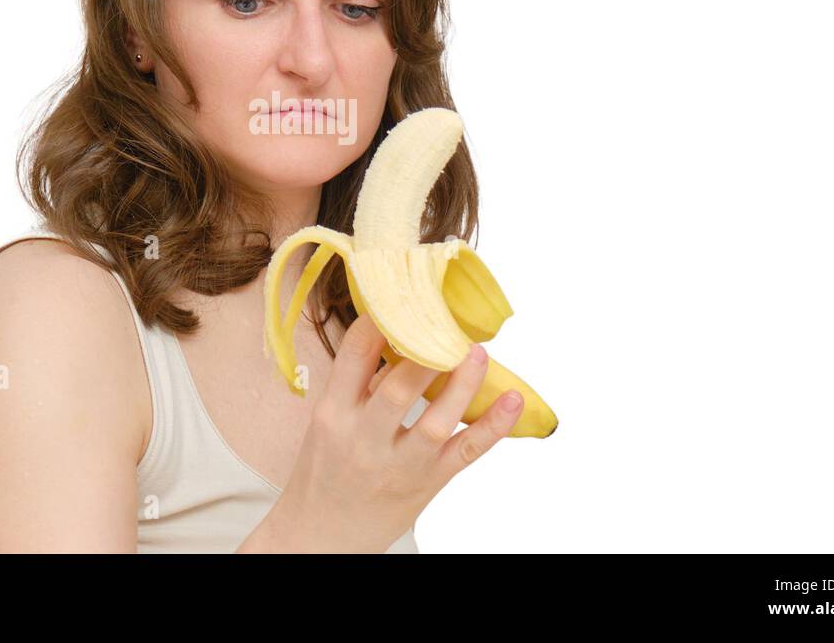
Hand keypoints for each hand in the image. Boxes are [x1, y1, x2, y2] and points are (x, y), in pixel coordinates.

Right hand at [267, 312, 523, 552]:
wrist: (321, 537)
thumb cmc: (324, 473)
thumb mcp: (325, 424)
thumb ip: (357, 385)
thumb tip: (398, 337)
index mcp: (332, 415)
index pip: (355, 355)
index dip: (381, 320)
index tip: (402, 296)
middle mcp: (364, 439)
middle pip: (399, 387)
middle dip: (427, 350)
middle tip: (447, 320)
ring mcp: (399, 465)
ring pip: (437, 420)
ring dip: (463, 382)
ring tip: (478, 352)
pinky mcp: (428, 483)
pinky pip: (466, 451)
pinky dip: (494, 427)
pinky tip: (513, 400)